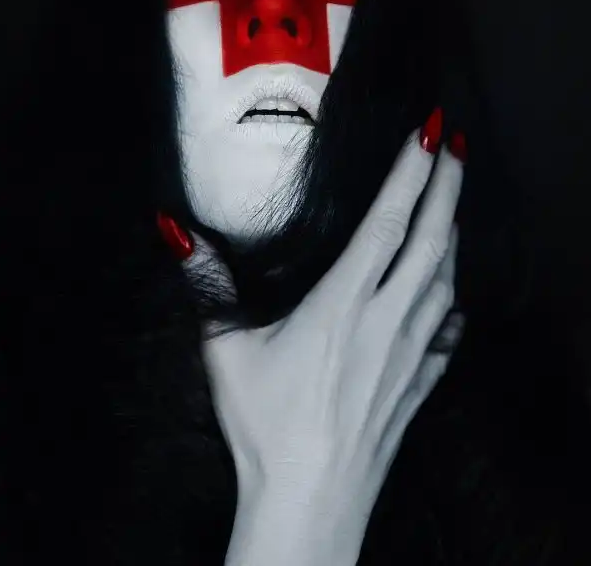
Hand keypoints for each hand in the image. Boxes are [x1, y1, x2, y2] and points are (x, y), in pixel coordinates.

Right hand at [197, 128, 464, 564]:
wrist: (310, 501)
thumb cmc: (266, 426)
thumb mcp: (226, 351)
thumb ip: (208, 287)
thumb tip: (177, 234)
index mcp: (342, 304)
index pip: (387, 223)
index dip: (410, 174)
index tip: (428, 135)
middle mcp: (387, 320)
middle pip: (430, 240)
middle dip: (448, 187)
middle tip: (458, 146)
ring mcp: (410, 354)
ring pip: (446, 281)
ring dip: (451, 237)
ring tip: (452, 207)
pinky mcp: (418, 385)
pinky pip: (448, 334)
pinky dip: (454, 305)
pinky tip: (454, 300)